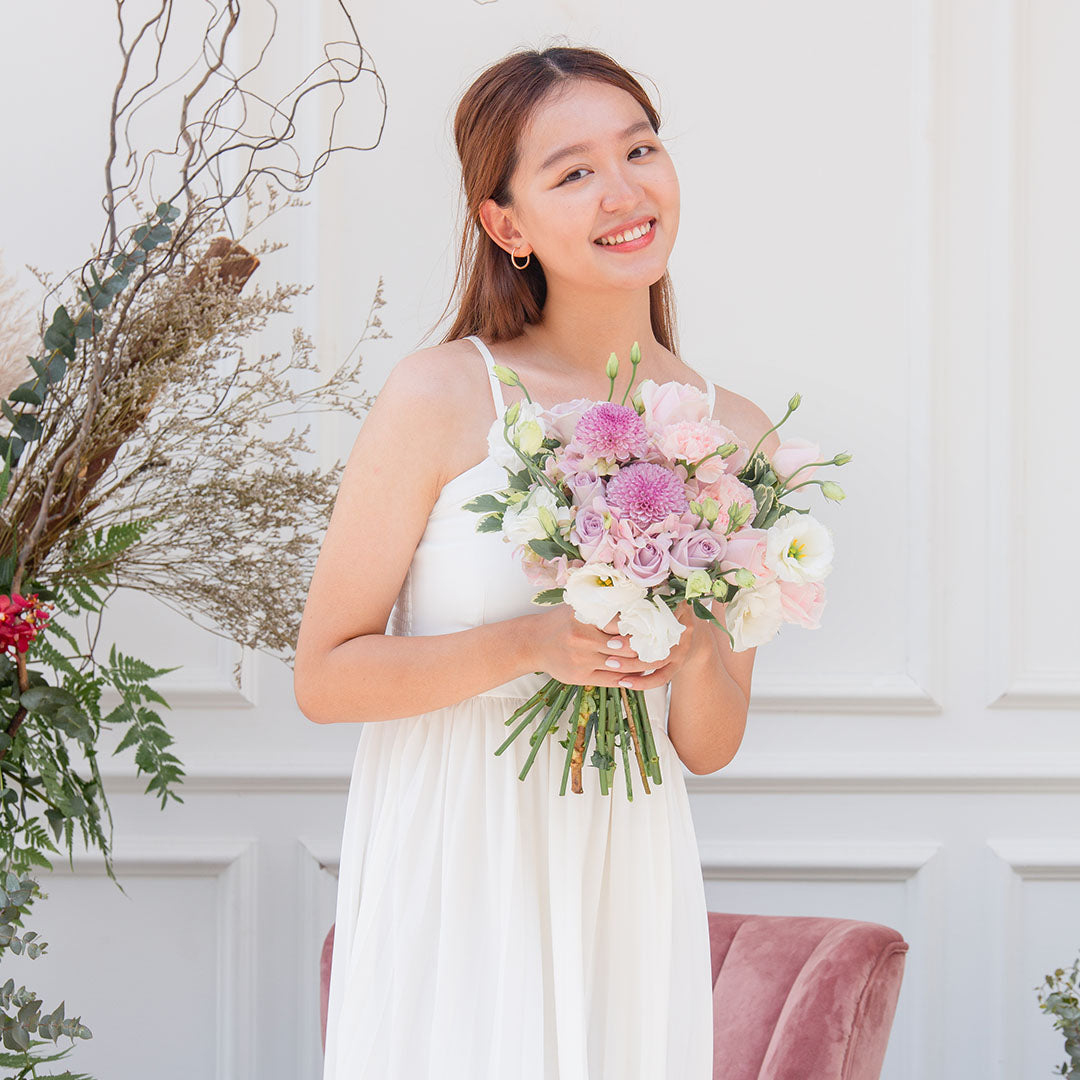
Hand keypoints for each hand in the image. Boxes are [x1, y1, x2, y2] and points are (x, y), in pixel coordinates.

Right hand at [523, 600, 699, 691]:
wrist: (533, 643)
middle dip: (648, 646)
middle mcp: (582, 640)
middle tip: (668, 642)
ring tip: (661, 658)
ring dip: (643, 663)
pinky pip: (612, 680)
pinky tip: (642, 673)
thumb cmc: (561, 621)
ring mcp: (581, 661)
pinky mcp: (581, 678)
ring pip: (622, 665)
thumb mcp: (578, 605)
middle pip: (625, 646)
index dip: (643, 624)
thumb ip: (602, 601)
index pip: (621, 622)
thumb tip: (635, 591)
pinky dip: (630, 677)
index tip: (662, 622)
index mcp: (584, 619)